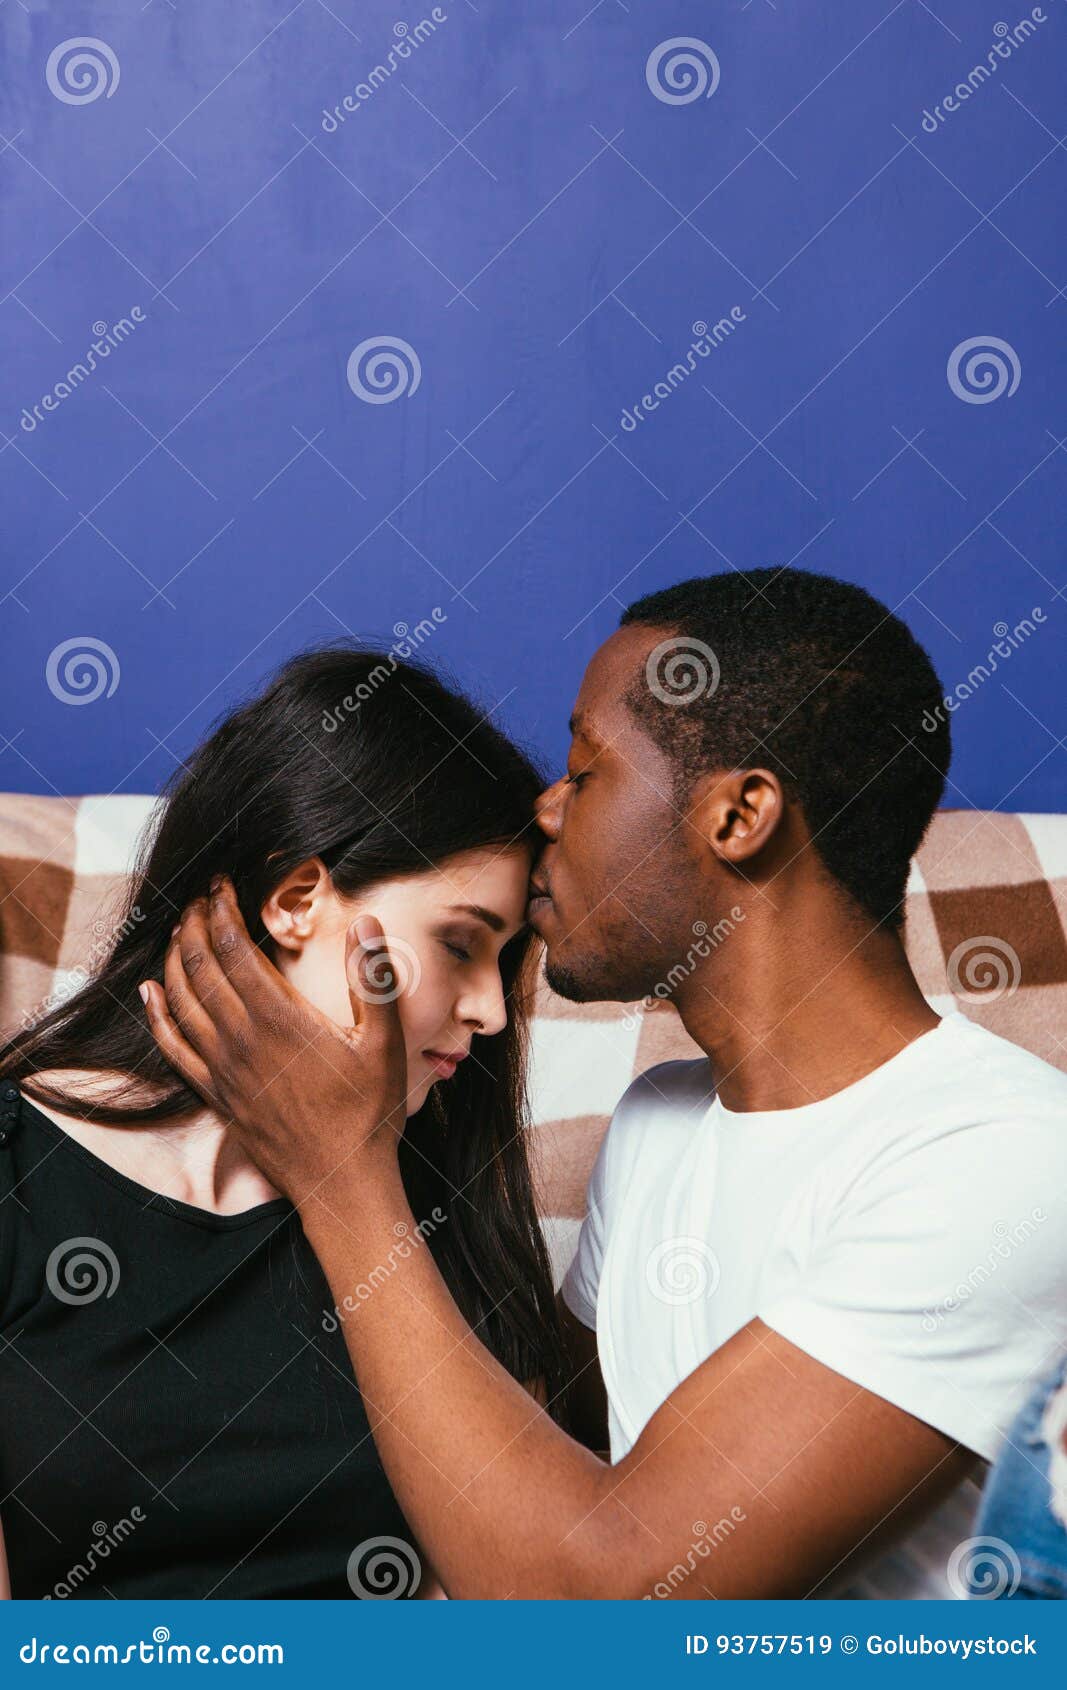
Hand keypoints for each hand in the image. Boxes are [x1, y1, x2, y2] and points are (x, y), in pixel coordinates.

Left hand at [139, 877, 407, 1207]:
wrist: (340, 1182)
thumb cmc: (369, 1113)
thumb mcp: (386, 1043)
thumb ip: (373, 979)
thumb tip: (365, 922)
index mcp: (280, 1019)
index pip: (233, 948)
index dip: (221, 910)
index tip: (221, 885)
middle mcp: (241, 1039)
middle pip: (199, 967)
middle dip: (193, 925)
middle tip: (198, 898)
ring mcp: (222, 1069)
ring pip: (180, 1001)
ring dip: (173, 960)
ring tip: (177, 930)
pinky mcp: (215, 1094)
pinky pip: (173, 1047)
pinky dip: (157, 1014)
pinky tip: (150, 993)